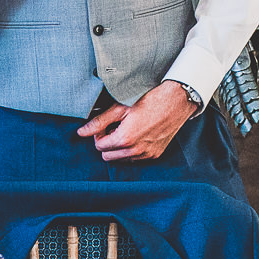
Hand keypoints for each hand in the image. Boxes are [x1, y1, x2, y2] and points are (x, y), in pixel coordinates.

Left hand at [77, 82, 197, 163]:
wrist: (177, 100)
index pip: (99, 146)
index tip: (104, 125)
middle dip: (107, 143)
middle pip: (108, 156)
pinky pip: (136, 158)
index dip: (98, 135)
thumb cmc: (150, 99)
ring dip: (119, 148)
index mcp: (125, 139)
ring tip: (126, 129)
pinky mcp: (156, 154)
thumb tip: (81, 132)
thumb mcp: (121, 107)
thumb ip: (99, 121)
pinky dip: (132, 150)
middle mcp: (136, 151)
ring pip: (121, 159)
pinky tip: (137, 134)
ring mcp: (147, 155)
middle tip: (113, 127)